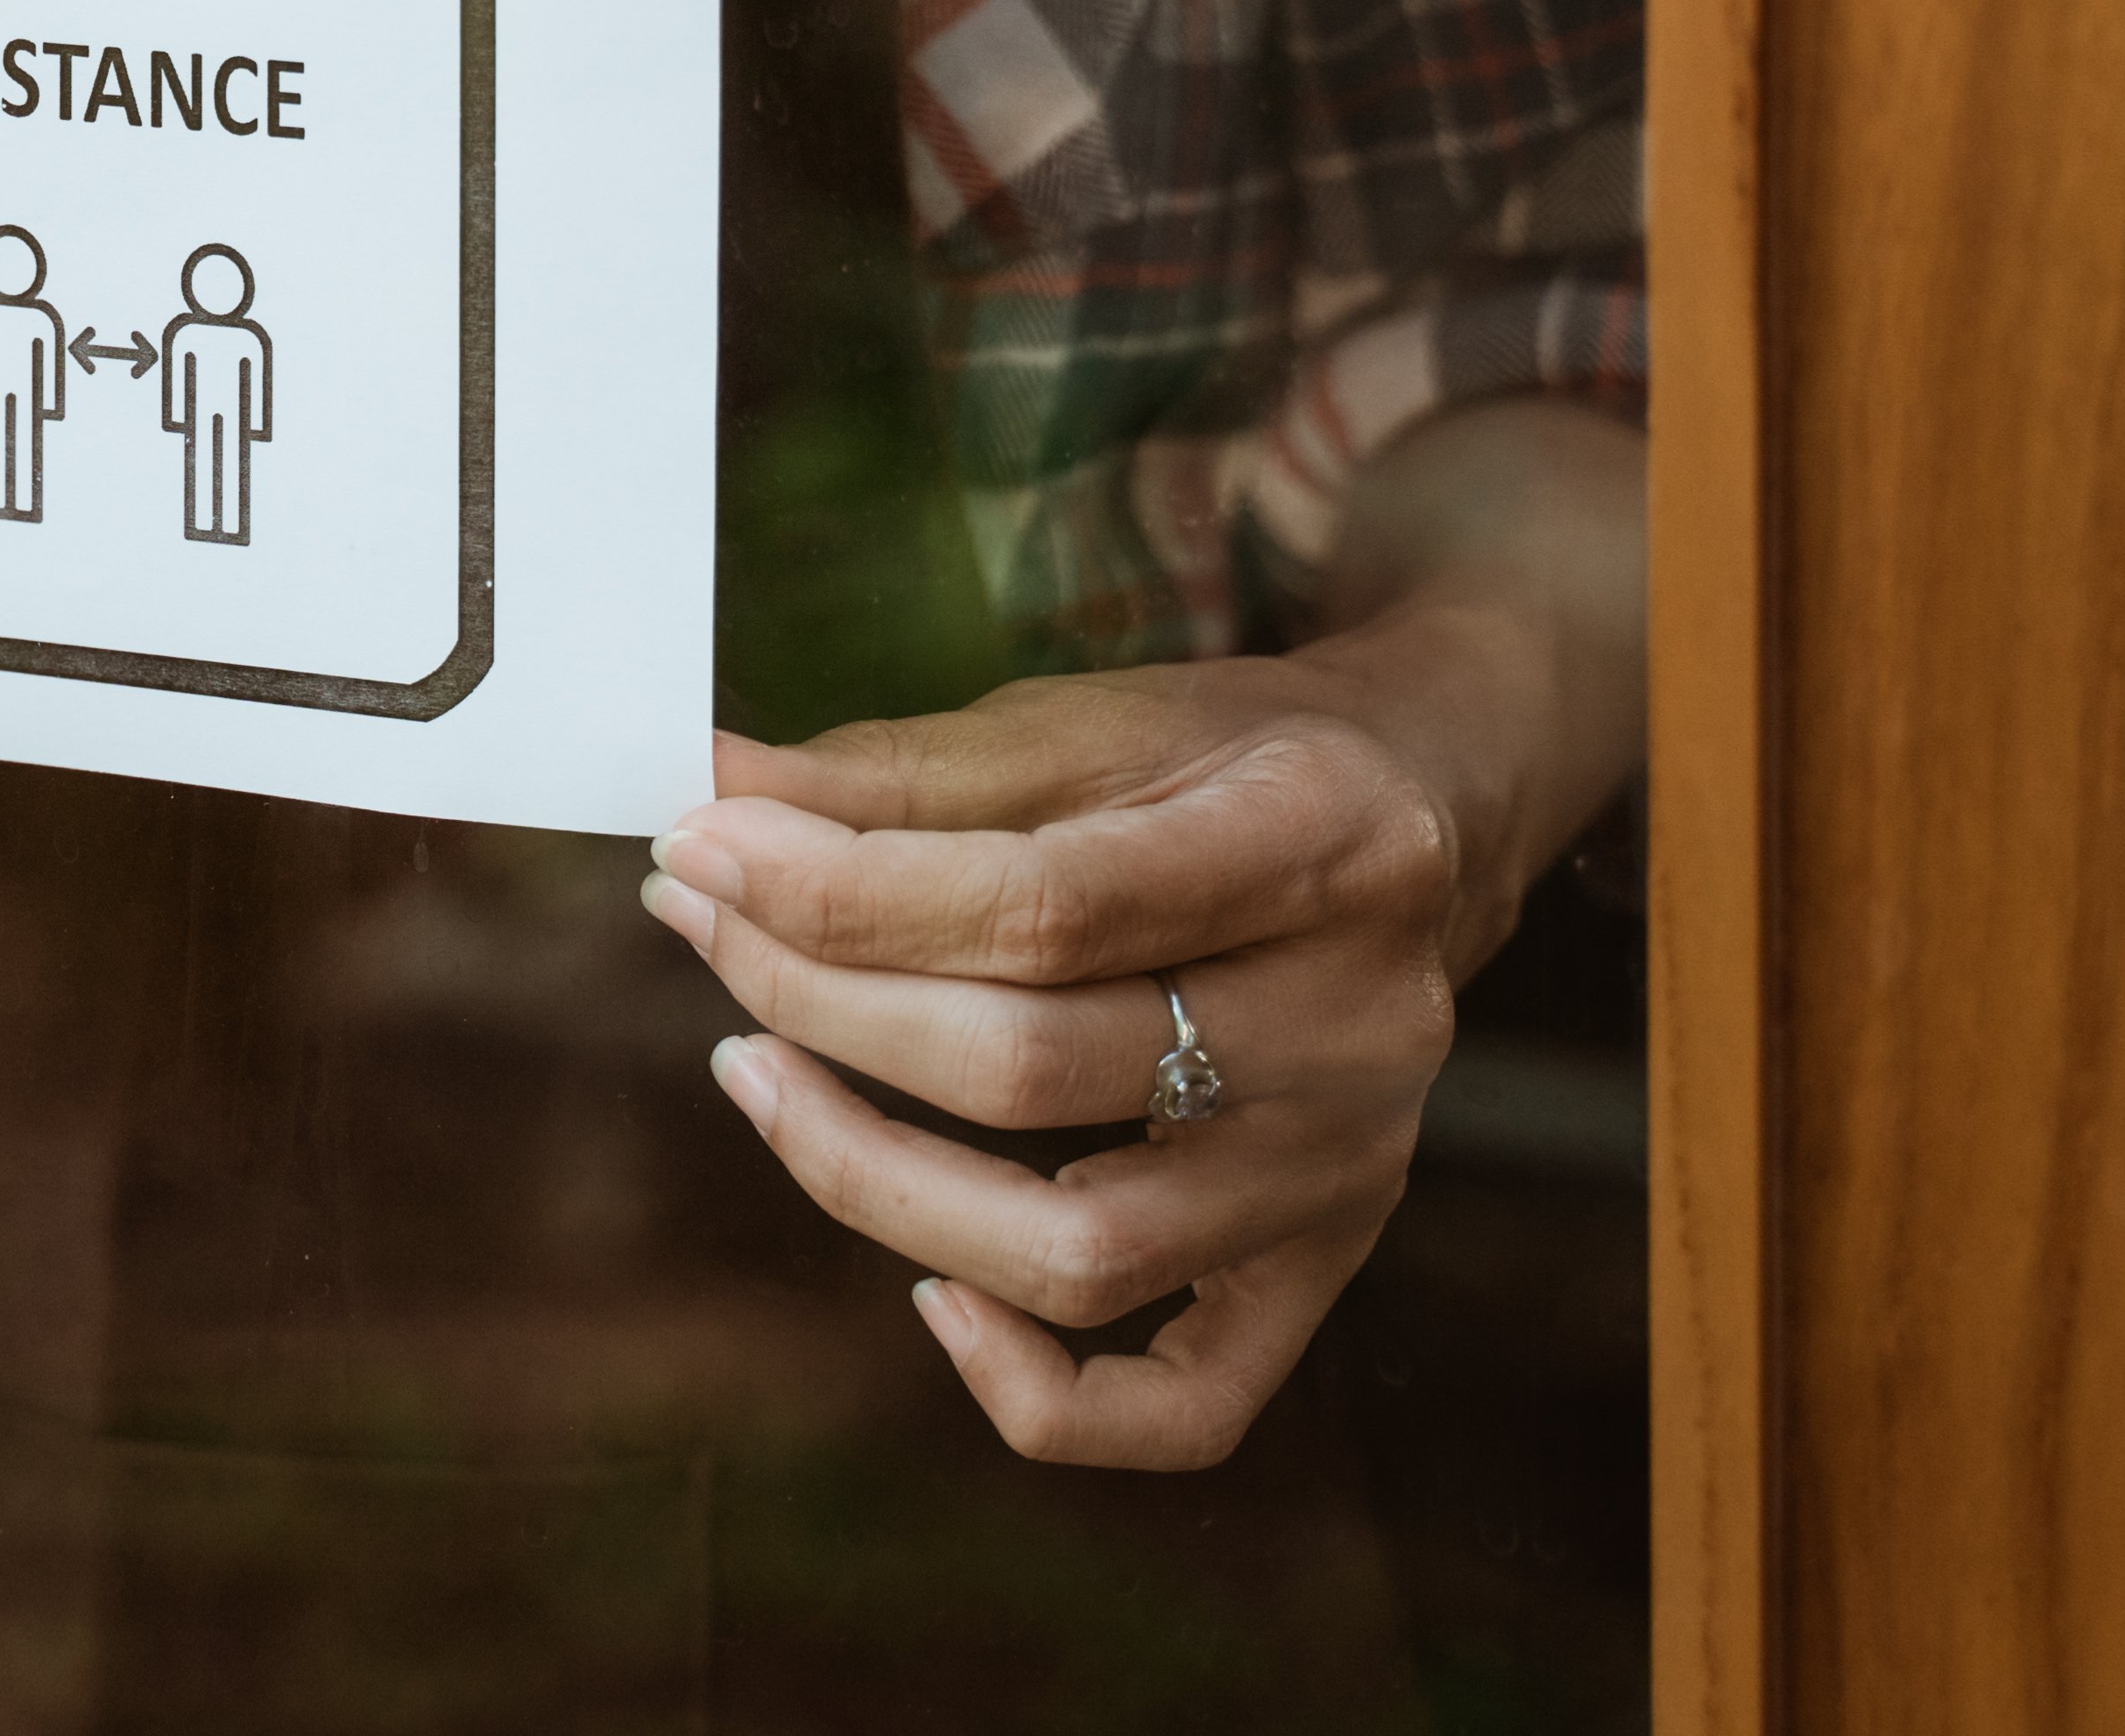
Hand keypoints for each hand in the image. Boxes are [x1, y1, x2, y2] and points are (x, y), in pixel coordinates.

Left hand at [641, 402, 1646, 1468]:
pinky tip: (930, 1296)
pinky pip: (1189, 1407)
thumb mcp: (1088, 718)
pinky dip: (1040, 1393)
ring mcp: (1348, 1167)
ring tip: (753, 1070)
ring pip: (1083, 1255)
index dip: (838, 890)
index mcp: (1317, 841)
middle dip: (819, 1000)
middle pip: (1034, 1069)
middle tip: (701, 921)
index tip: (697, 847)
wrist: (1427, 811)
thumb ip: (897, 770)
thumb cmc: (1224, 760)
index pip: (1043, 903)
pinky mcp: (1329, 1261)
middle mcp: (1357, 1025)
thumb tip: (708, 798)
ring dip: (870, 1178)